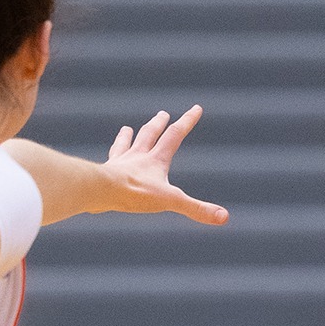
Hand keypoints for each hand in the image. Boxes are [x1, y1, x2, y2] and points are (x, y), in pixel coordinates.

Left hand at [101, 107, 227, 223]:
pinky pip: (110, 159)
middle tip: (162, 114)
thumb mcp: (171, 201)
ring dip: (130, 135)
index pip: (175, 135)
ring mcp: (121, 162)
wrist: (100, 190)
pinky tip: (110, 155)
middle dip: (158, 124)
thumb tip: (224, 217)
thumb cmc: (135, 193)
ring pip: (128, 143)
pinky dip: (112, 154)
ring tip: (128, 129)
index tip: (196, 108)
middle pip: (150, 134)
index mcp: (157, 160)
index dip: (188, 121)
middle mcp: (139, 156)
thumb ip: (197, 209)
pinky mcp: (106, 171)